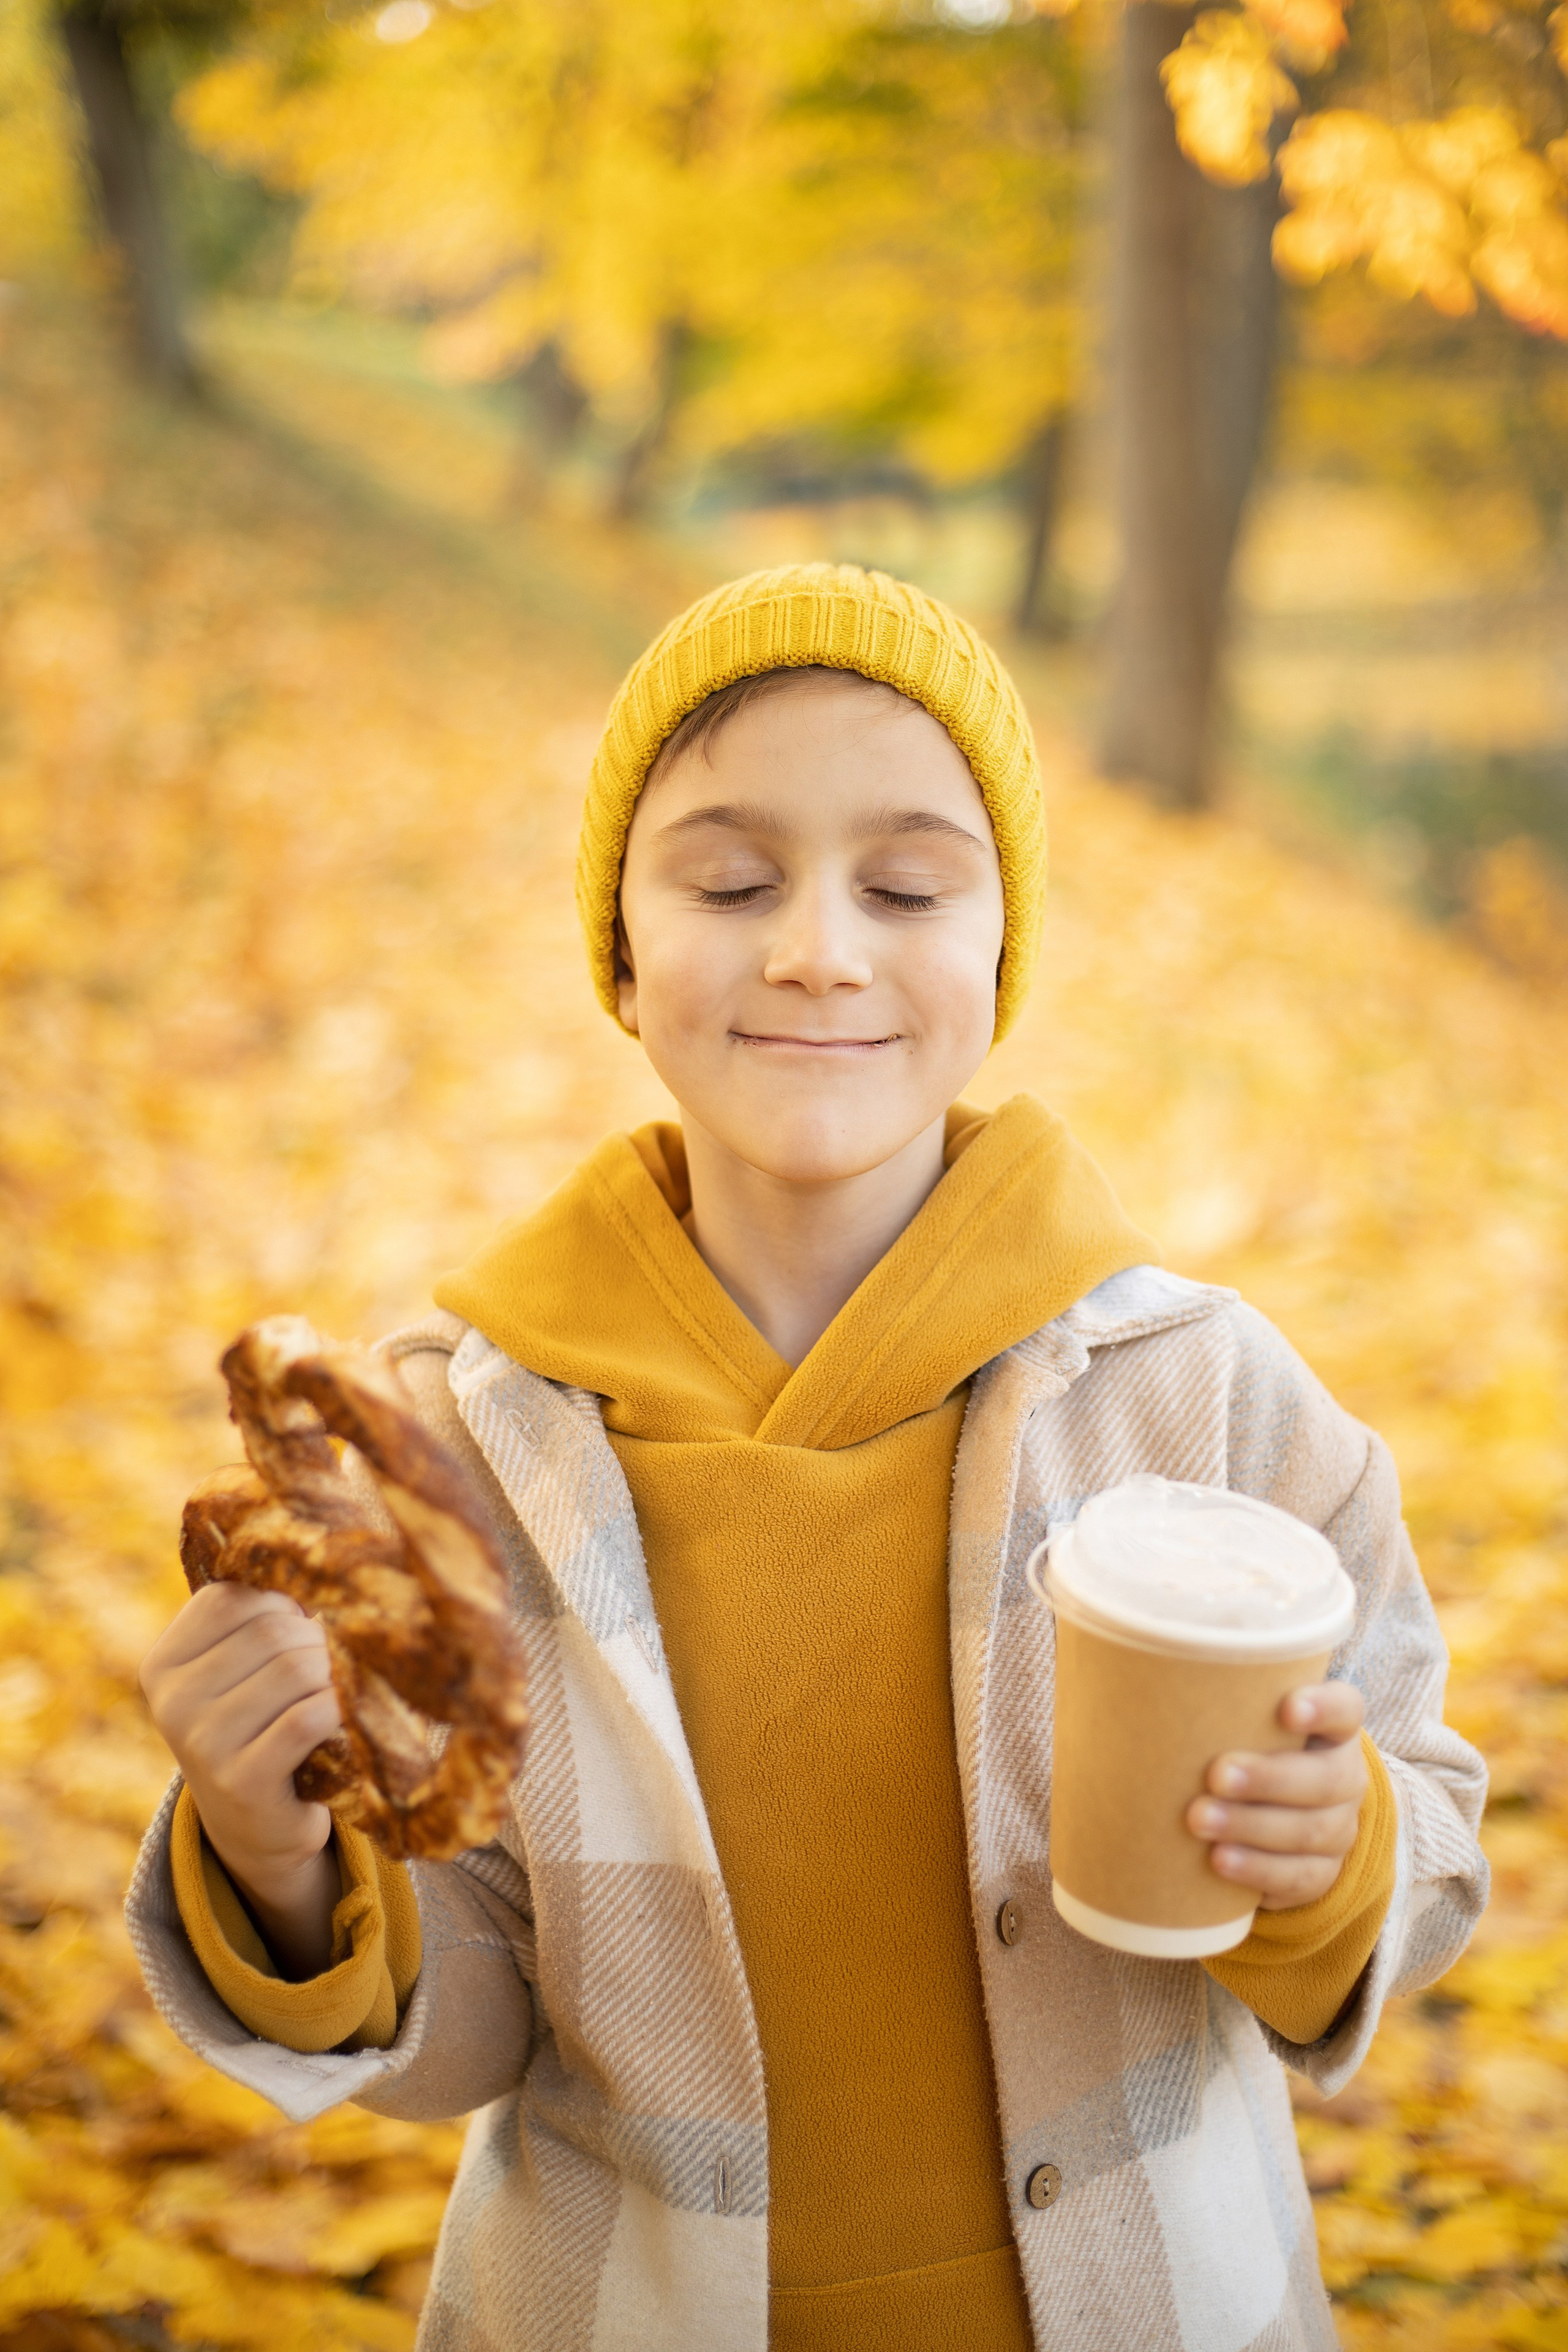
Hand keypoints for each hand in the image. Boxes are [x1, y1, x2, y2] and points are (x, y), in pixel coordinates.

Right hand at [139, 1581, 342, 1975]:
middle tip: (333, 1672)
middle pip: (275, 1631)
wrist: (260, 1827)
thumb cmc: (260, 1727)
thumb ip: (260, 1617)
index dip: (288, 1605)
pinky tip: (347, 1725)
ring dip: (335, 1679)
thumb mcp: (242, 1668)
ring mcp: (201, 1742)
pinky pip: (309, 1717)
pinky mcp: (240, 1779)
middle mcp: (171, 1699)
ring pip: (297, 1669)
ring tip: (339, 1698)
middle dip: (320, 1643)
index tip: (304, 1630)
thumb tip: (324, 1553)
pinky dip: (341, 1713)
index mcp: (164, 1661)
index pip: (237, 1596)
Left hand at [1185, 1681, 1366, 1912]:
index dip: (1323, 1707)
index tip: (1285, 1708)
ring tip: (1199, 1820)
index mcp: (1330, 1728)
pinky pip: (1298, 1877)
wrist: (1260, 1819)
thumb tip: (1125, 1670)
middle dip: (1269, 1778)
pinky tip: (1219, 1861)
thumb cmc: (1231, 1745)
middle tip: (1216, 1775)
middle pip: (1327, 1778)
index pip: (1345, 1708)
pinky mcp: (1320, 1874)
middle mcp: (1343, 1776)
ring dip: (1252, 1826)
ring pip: (1311, 1831)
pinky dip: (1257, 1870)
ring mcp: (1337, 1829)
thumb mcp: (1230, 1720)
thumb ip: (1203, 1697)